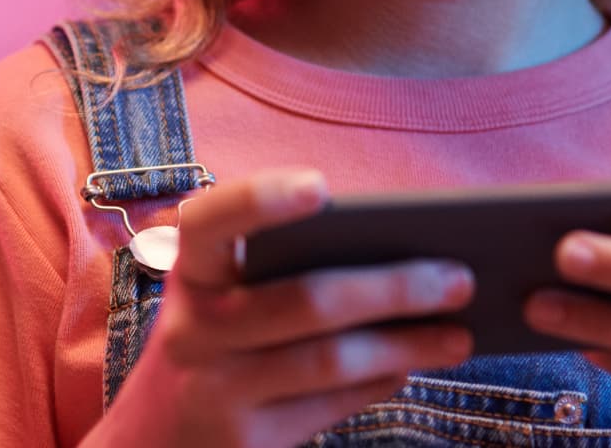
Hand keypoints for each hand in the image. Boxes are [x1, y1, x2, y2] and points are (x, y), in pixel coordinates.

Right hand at [83, 169, 475, 447]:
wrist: (149, 444)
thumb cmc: (215, 344)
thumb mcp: (221, 300)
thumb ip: (282, 271)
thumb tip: (397, 253)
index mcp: (191, 272)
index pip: (211, 220)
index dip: (261, 200)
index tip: (322, 188)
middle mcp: (194, 329)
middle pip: (307, 300)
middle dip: (394, 287)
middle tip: (460, 277)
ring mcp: (216, 389)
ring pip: (330, 360)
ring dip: (407, 344)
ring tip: (460, 335)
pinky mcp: (245, 440)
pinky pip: (330, 405)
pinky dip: (380, 381)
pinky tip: (412, 366)